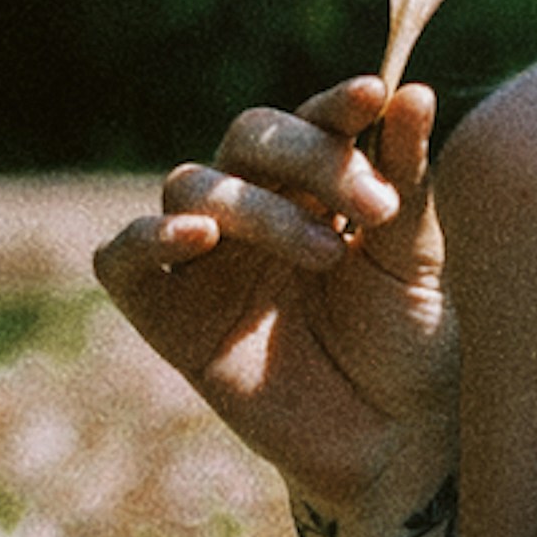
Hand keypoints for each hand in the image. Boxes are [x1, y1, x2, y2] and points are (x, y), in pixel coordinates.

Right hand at [91, 77, 457, 521]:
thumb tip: (413, 93)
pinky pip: (120, 261)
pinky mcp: (167, 316)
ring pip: (192, 186)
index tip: (372, 96)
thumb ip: (405, 184)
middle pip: (247, 137)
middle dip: (309, 156)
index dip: (334, 104)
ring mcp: (205, 260)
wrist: (390, 444)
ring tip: (330, 253)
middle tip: (372, 207)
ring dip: (259, 206)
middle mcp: (253, 211)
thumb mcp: (415, 262)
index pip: (310, 121)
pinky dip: (145, 239)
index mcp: (312, 188)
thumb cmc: (403, 347)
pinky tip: (197, 238)